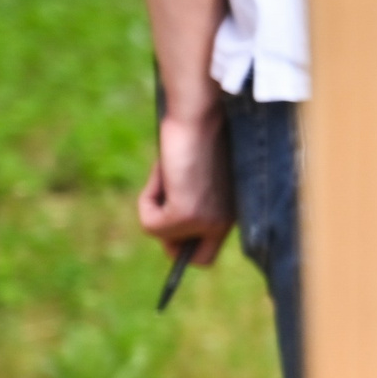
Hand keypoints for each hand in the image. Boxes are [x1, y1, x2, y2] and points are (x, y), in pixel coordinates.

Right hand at [138, 108, 234, 265]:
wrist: (199, 117)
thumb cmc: (196, 137)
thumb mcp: (196, 176)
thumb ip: (189, 200)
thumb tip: (163, 224)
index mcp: (230, 213)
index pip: (209, 252)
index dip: (188, 245)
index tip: (173, 232)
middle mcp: (223, 222)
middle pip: (193, 260)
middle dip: (171, 241)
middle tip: (162, 212)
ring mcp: (205, 221)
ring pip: (161, 235)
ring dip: (153, 206)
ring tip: (167, 174)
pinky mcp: (186, 214)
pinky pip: (150, 223)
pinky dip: (146, 200)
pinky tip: (162, 174)